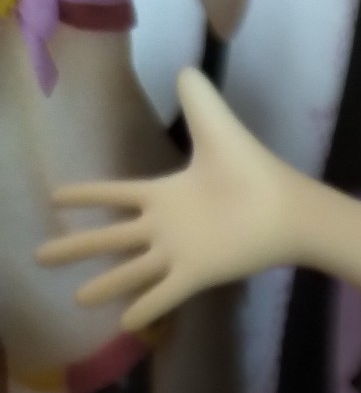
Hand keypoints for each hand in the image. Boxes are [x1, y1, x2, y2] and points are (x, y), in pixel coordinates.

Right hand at [36, 69, 299, 330]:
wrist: (289, 208)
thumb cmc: (253, 169)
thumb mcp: (217, 127)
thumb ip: (198, 99)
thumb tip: (183, 67)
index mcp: (165, 194)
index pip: (114, 194)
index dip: (85, 195)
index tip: (53, 198)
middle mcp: (165, 226)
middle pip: (108, 239)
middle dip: (75, 247)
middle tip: (38, 258)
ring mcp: (178, 253)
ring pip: (129, 272)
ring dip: (103, 285)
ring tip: (75, 299)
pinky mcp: (196, 274)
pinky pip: (162, 295)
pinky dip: (144, 310)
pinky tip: (122, 326)